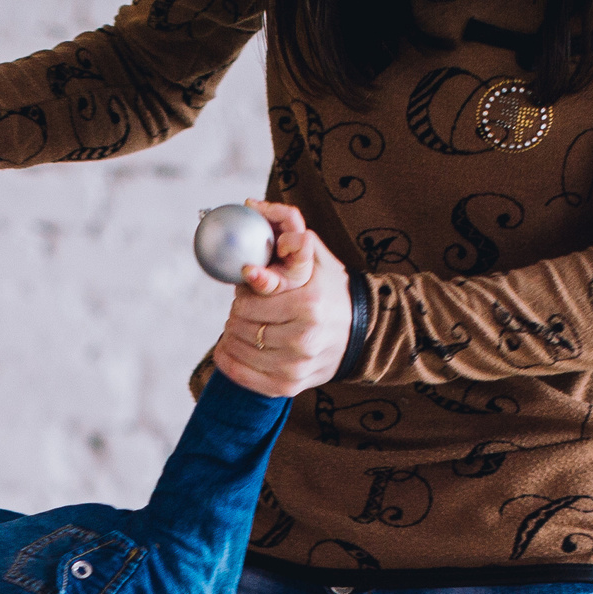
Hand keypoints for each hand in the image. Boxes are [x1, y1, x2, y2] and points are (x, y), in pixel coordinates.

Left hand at [213, 200, 353, 396]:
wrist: (363, 333)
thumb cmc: (333, 291)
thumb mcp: (316, 259)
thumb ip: (289, 236)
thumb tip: (253, 207)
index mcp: (308, 303)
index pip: (249, 300)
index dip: (242, 292)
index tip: (248, 286)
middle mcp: (302, 338)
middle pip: (240, 324)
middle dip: (237, 312)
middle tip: (246, 307)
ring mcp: (295, 366)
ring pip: (238, 348)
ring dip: (232, 334)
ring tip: (244, 325)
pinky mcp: (289, 386)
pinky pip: (242, 377)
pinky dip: (229, 360)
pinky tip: (230, 348)